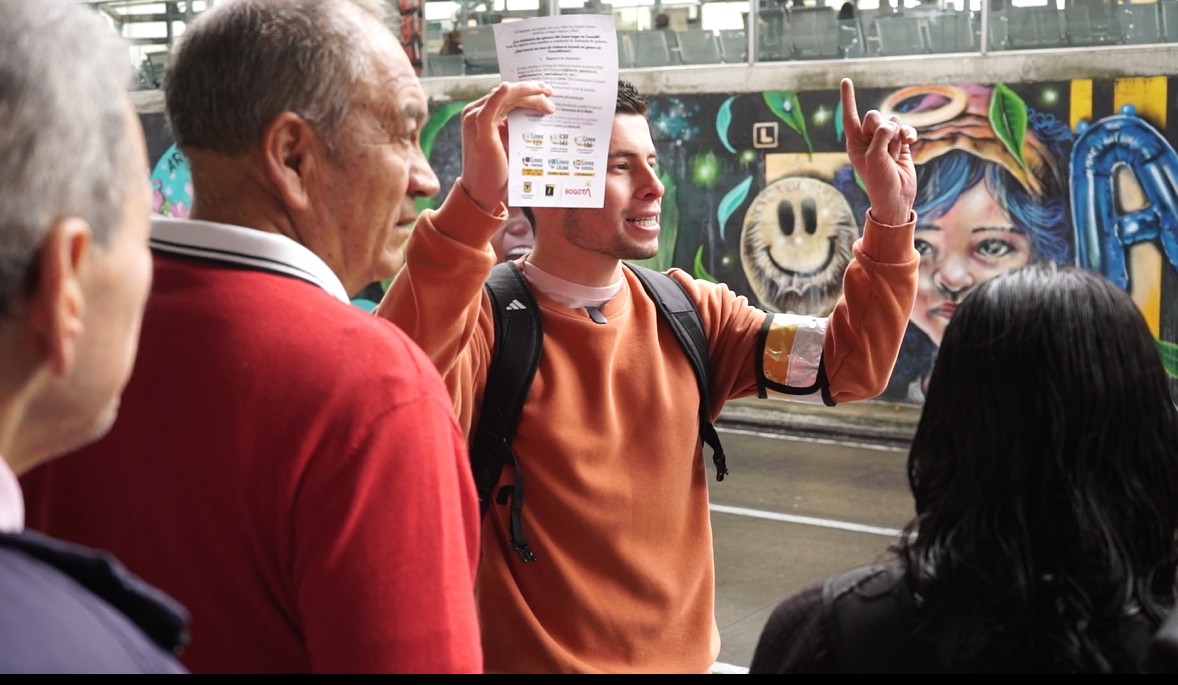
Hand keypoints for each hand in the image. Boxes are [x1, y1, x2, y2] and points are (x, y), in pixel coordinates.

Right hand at [458, 81, 554, 213]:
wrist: (483, 192)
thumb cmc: (496, 170)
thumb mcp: (508, 142)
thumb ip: (515, 125)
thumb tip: (538, 114)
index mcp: (482, 114)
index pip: (507, 96)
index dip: (527, 91)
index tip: (546, 93)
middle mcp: (475, 113)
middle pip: (508, 94)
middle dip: (531, 90)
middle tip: (551, 91)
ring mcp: (475, 119)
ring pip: (505, 97)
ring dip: (528, 93)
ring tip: (548, 96)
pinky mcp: (479, 129)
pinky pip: (490, 108)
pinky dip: (499, 96)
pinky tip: (508, 87)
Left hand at [841, 78, 916, 225]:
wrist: (896, 197)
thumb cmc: (879, 181)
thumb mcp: (874, 157)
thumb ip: (880, 135)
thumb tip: (891, 124)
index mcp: (854, 143)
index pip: (850, 116)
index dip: (848, 98)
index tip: (846, 80)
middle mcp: (868, 139)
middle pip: (875, 116)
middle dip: (881, 129)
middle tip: (884, 149)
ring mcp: (885, 140)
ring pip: (892, 121)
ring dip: (895, 138)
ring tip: (893, 156)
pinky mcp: (900, 143)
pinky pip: (905, 129)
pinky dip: (908, 135)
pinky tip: (910, 142)